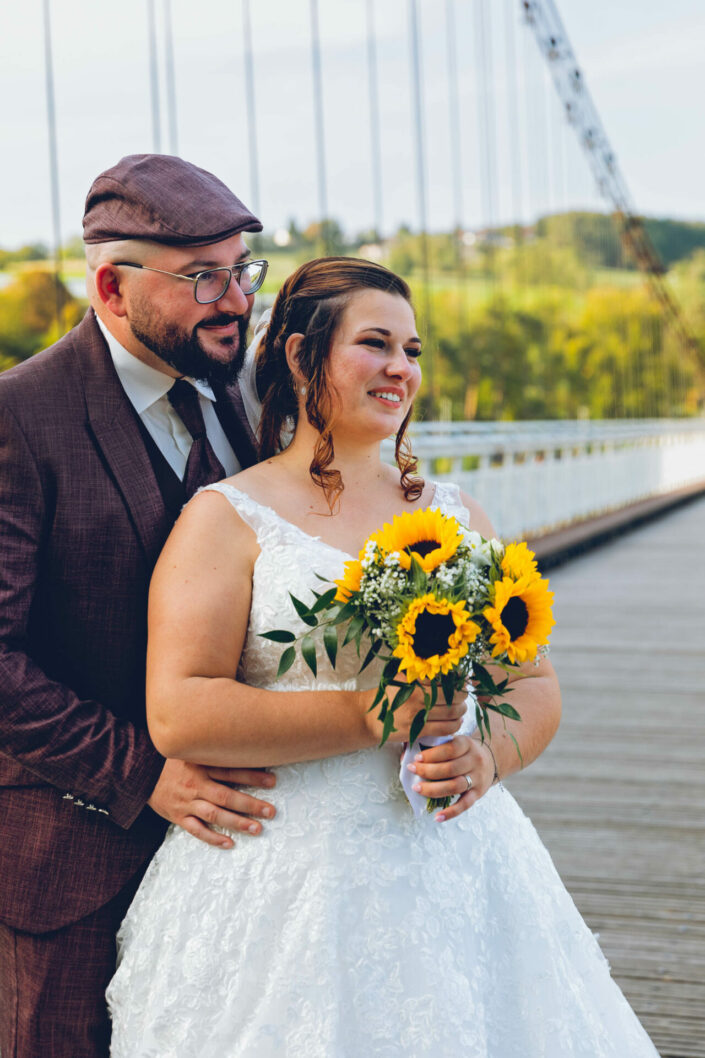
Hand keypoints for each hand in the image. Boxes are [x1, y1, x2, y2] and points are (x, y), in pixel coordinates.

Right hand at [148, 758, 276, 848]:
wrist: (137, 772)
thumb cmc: (170, 760)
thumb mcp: (191, 751)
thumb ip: (212, 753)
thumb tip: (241, 749)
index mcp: (200, 765)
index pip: (230, 771)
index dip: (253, 776)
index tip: (273, 781)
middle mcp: (195, 784)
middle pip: (226, 796)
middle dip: (250, 804)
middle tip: (271, 811)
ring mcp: (186, 802)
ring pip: (214, 815)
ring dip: (237, 822)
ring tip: (257, 828)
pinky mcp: (177, 816)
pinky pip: (196, 830)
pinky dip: (213, 837)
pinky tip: (230, 843)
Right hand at [364, 682, 466, 743]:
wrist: (369, 717)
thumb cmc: (388, 696)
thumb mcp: (401, 679)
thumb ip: (421, 675)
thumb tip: (448, 672)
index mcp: (414, 680)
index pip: (445, 679)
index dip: (458, 681)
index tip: (463, 681)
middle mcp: (416, 696)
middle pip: (452, 697)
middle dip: (463, 697)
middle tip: (464, 696)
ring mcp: (417, 715)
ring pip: (451, 714)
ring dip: (461, 712)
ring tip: (461, 709)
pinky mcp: (418, 730)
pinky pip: (445, 728)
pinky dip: (455, 725)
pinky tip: (455, 722)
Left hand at [405, 735, 495, 821]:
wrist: (491, 759)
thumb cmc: (463, 750)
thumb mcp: (453, 742)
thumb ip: (431, 745)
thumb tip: (405, 755)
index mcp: (467, 744)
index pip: (449, 749)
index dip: (432, 754)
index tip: (416, 758)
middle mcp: (474, 760)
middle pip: (450, 768)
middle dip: (428, 771)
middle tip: (412, 770)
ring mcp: (478, 778)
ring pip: (455, 786)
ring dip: (434, 789)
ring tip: (417, 788)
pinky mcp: (478, 793)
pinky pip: (465, 805)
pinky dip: (451, 812)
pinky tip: (437, 817)